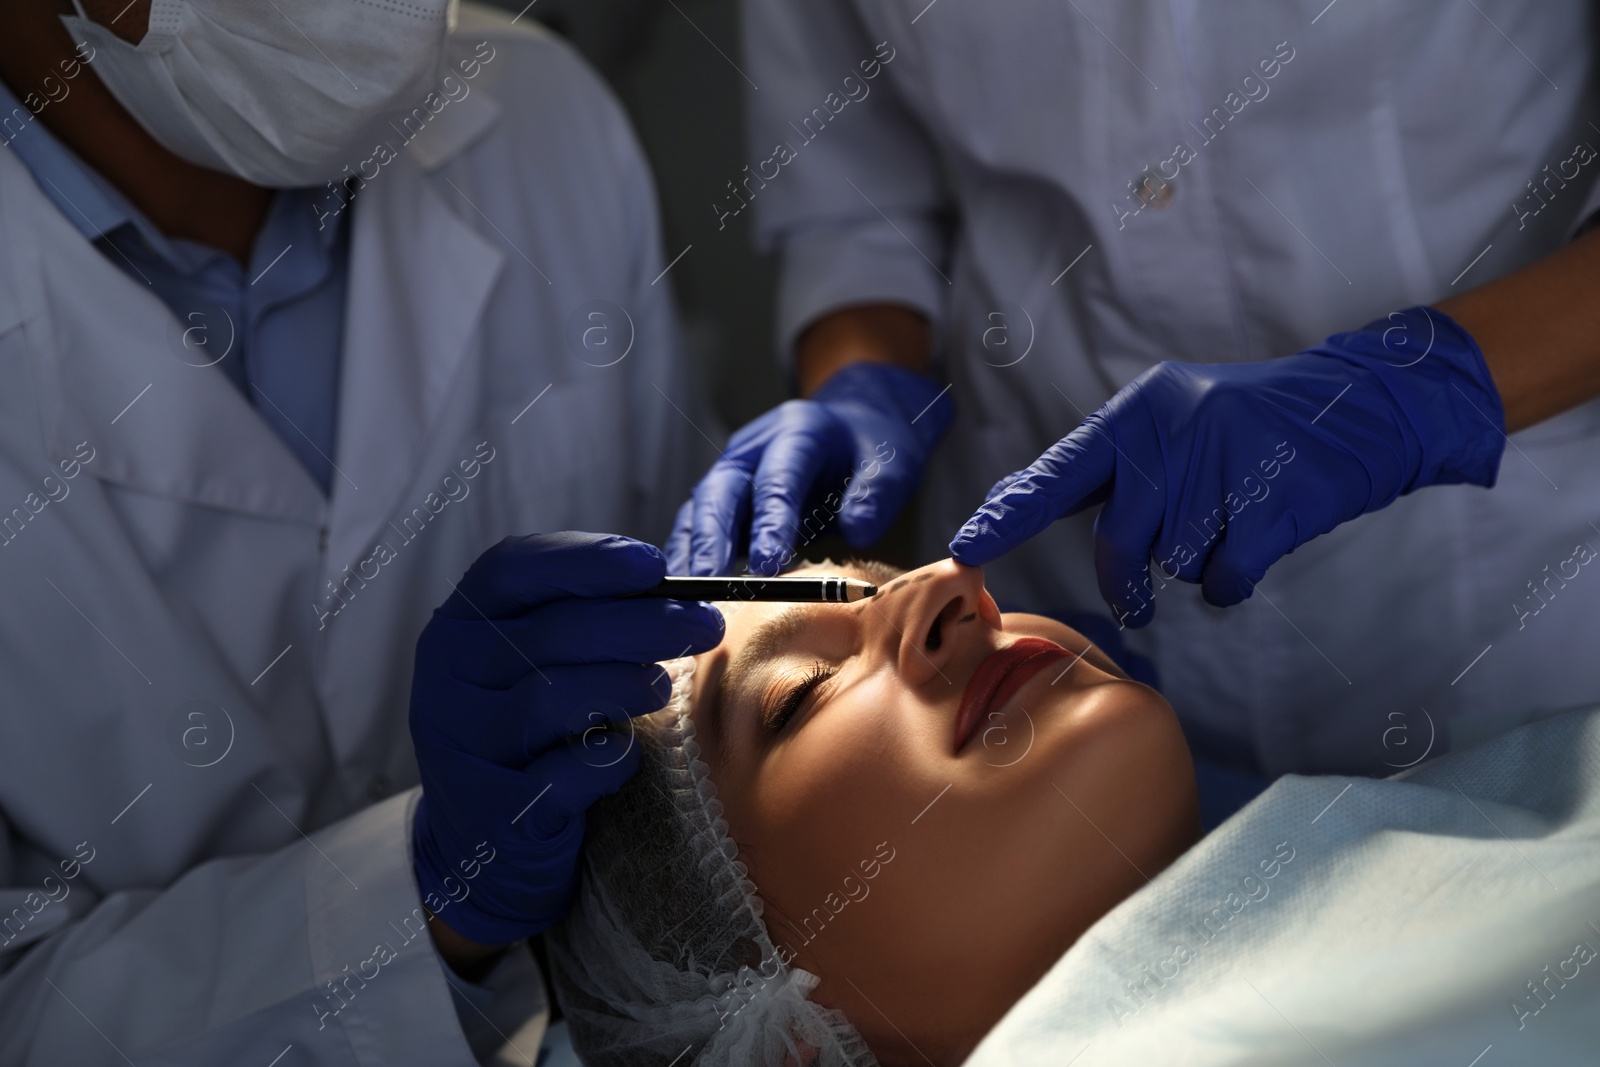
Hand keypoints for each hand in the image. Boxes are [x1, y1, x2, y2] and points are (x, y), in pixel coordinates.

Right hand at [409, 532, 723, 945]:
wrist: (482, 845)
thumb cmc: (529, 731)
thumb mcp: (537, 663)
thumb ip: (589, 617)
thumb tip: (683, 581)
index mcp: (459, 626)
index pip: (512, 569)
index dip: (587, 560)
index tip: (654, 565)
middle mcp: (446, 679)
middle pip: (551, 633)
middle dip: (641, 623)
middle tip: (704, 624)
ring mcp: (462, 746)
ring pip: (551, 699)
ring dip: (623, 686)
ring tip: (661, 685)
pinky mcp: (492, 810)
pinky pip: (562, 775)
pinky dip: (606, 760)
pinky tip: (627, 754)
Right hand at [667, 362, 952, 575]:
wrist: (855, 429)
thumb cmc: (872, 449)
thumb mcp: (892, 463)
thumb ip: (876, 494)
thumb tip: (858, 530)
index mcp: (796, 432)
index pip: (777, 480)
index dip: (769, 523)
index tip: (767, 566)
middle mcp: (753, 449)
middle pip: (722, 492)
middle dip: (713, 539)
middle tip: (711, 583)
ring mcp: (733, 472)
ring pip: (699, 510)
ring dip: (692, 552)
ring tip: (688, 595)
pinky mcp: (725, 499)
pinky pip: (696, 527)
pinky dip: (688, 556)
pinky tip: (684, 591)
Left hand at [950, 307, 1506, 625]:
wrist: (1364, 405)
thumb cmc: (1252, 426)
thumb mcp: (1172, 420)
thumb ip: (1109, 467)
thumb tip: (1023, 503)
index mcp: (1137, 414)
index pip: (1057, 472)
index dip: (1009, 515)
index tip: (964, 547)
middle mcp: (1172, 433)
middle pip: (1119, 540)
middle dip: (1125, 583)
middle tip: (1135, 602)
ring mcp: (1226, 465)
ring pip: (1176, 562)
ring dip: (1198, 565)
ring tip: (1233, 522)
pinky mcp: (1275, 502)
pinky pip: (1225, 579)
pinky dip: (1233, 582)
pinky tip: (1256, 548)